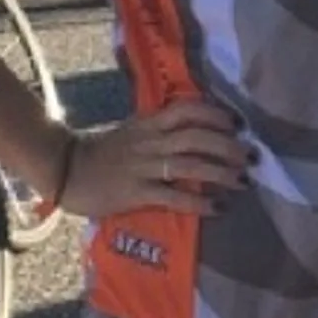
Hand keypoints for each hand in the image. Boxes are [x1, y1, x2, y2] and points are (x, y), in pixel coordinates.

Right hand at [54, 99, 251, 220]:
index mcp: (150, 123)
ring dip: (221, 172)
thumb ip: (161, 130)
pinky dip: (198, 202)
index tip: (238, 122)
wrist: (66, 170)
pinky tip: (217, 207)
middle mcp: (150, 141)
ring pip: (190, 164)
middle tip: (251, 155)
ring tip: (243, 180)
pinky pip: (173, 196)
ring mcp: (143, 166)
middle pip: (197, 137)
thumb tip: (198, 131)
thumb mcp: (133, 132)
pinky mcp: (136, 192)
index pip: (188, 110)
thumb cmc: (103, 152)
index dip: (216, 114)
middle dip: (228, 145)